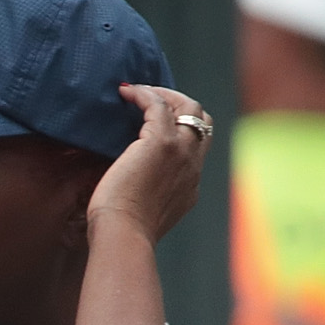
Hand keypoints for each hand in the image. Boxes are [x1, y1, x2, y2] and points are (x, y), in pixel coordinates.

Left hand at [87, 83, 211, 247]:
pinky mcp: (160, 143)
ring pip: (189, 108)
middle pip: (202, 121)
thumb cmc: (122, 230)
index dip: (182, 129)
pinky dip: (145, 94)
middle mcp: (193, 165)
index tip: (156, 122)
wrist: (124, 234)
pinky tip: (126, 92)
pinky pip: (159, 105)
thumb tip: (129, 184)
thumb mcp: (145, 211)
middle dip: (181, 104)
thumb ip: (147, 195)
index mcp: (190, 184)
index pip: (197, 146)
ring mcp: (181, 151)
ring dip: (164, 94)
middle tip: (152, 99)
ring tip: (138, 91)